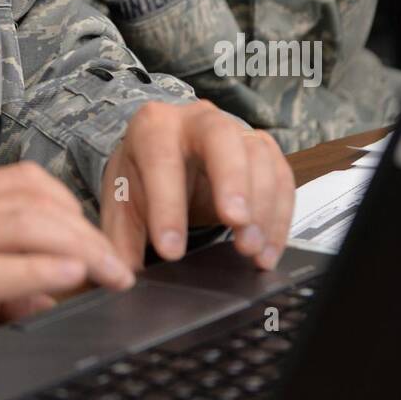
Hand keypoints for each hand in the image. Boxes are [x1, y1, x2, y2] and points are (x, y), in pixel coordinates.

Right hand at [0, 162, 134, 380]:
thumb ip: (0, 278)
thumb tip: (51, 290)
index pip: (27, 182)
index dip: (73, 207)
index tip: (100, 242)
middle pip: (36, 199)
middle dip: (88, 230)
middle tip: (119, 266)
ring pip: (24, 224)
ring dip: (78, 246)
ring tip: (109, 273)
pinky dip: (39, 269)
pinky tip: (69, 277)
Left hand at [99, 100, 294, 273]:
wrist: (165, 158)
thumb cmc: (143, 179)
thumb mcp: (122, 205)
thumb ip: (119, 241)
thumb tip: (119, 279)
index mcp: (153, 127)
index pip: (161, 160)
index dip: (167, 206)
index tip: (171, 251)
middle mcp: (197, 119)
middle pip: (220, 137)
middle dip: (231, 180)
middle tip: (234, 223)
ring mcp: (235, 131)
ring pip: (258, 156)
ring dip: (261, 206)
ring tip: (251, 251)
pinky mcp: (263, 151)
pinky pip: (281, 178)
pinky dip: (279, 217)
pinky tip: (267, 251)